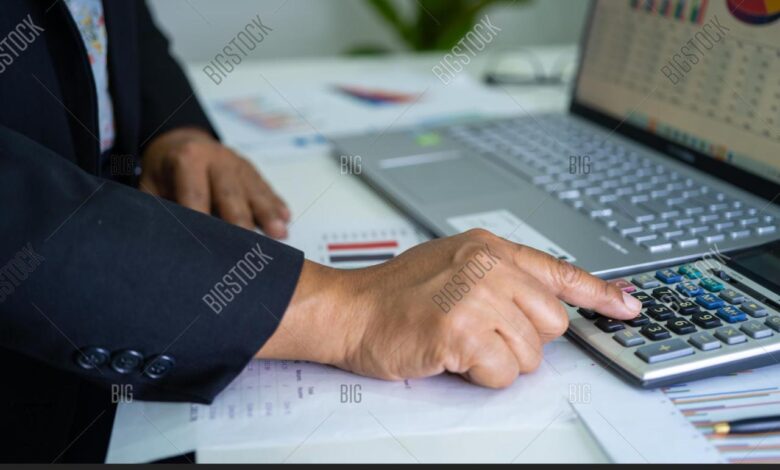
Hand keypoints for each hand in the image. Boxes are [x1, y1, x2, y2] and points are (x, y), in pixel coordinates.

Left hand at [140, 128, 289, 237]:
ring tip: (280, 234)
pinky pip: (266, 190)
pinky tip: (286, 219)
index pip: (196, 194)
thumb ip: (158, 208)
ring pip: (254, 192)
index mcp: (188, 159)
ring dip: (267, 214)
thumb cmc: (165, 173)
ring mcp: (238, 164)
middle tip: (248, 248)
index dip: (202, 220)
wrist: (182, 143)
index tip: (208, 246)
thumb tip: (162, 239)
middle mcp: (217, 158)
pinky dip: (276, 205)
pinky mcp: (252, 172)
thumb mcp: (150, 186)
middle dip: (241, 222)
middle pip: (231, 194)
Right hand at [259, 229, 641, 387]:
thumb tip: (548, 306)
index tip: (629, 306)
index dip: (599, 294)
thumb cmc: (396, 294)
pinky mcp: (461, 331)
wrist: (350, 310)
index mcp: (489, 248)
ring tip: (460, 342)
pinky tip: (452, 357)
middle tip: (482, 334)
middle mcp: (488, 266)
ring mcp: (474, 296)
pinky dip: (481, 376)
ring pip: (530, 355)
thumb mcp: (453, 265)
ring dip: (498, 360)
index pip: (558, 271)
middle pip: (551, 324)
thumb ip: (500, 277)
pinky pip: (502, 374)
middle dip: (522, 341)